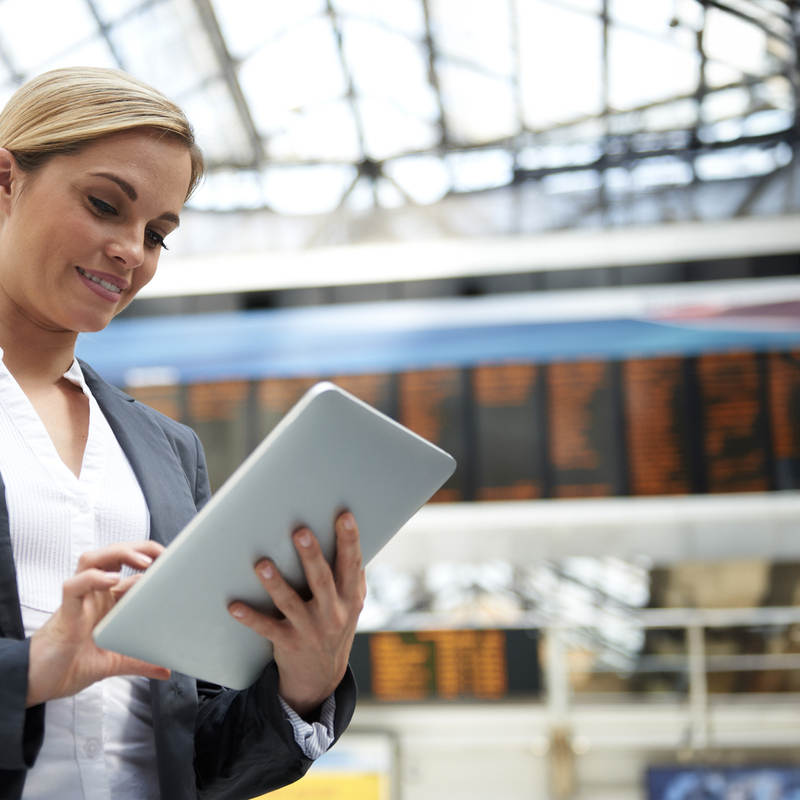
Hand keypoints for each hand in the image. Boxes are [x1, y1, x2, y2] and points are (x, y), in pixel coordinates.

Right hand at [26, 541, 170, 707]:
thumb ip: (139, 661)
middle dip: (139, 548)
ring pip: (94, 560)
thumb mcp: (115, 662)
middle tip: (163, 553)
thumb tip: (166, 669)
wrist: (39, 683)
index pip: (129, 568)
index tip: (175, 561)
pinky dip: (93, 578)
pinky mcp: (65, 612)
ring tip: (142, 561)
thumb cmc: (71, 665)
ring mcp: (80, 600)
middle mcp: (94, 594)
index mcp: (108, 601)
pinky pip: (74, 586)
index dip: (151, 559)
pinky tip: (111, 580)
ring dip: (119, 554)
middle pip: (114, 555)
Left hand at [228, 511, 365, 716]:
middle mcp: (333, 613)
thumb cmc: (335, 626)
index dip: (350, 540)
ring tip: (262, 565)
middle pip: (322, 581)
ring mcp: (310, 629)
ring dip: (276, 584)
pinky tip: (234, 607)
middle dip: (312, 556)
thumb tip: (350, 534)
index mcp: (350, 598)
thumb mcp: (351, 603)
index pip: (352, 564)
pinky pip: (267, 629)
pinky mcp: (288, 643)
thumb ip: (351, 575)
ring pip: (291, 603)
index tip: (344, 517)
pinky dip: (250, 618)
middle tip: (301, 532)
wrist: (322, 677)